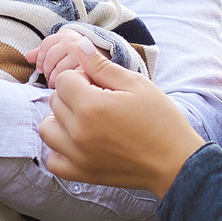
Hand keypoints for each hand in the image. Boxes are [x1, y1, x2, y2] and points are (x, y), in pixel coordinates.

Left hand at [29, 28, 103, 83]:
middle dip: (49, 72)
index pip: (46, 45)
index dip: (41, 59)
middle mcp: (74, 41)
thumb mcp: (66, 49)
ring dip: (57, 80)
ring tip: (60, 87)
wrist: (112, 62)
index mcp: (67, 35)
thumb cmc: (85, 59)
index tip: (43, 70)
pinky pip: (72, 78)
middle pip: (51, 57)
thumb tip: (28, 57)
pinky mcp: (90, 69)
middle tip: (51, 82)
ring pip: (60, 69)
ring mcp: (83, 54)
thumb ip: (46, 52)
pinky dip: (69, 85)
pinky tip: (70, 90)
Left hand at [40, 51, 206, 195]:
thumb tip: (79, 46)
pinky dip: (59, 149)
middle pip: (54, 102)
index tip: (100, 84)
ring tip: (84, 119)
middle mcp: (78, 132)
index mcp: (91, 106)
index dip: (81, 76)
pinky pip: (53, 160)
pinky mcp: (81, 174)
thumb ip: (101, 65)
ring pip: (46, 129)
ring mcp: (77, 156)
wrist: (174, 162)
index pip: (63, 79)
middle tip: (99, 100)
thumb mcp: (136, 84)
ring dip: (59, 119)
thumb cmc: (161, 120)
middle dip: (72, 95)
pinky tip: (77, 142)